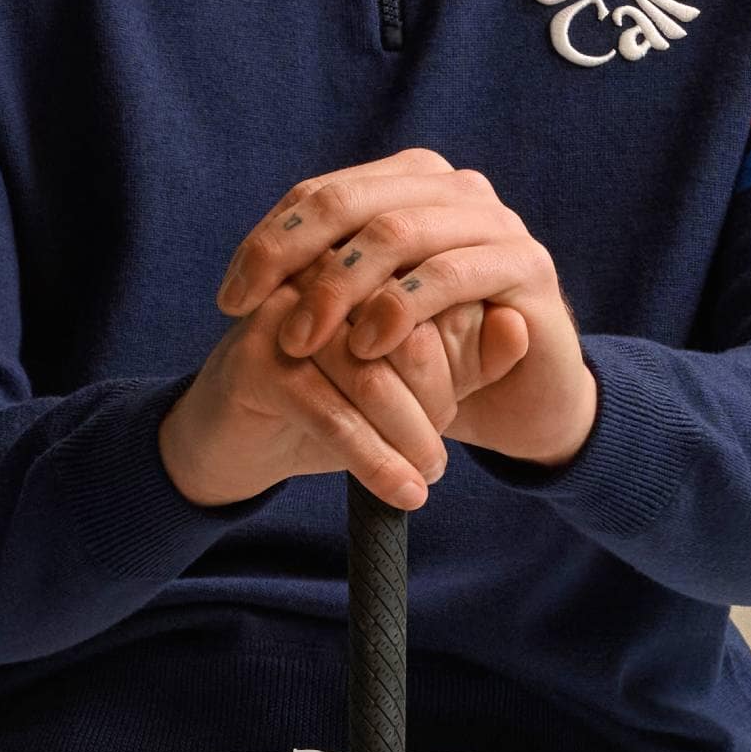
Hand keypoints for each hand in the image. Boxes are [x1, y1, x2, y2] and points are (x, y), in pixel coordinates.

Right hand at [158, 277, 516, 511]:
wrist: (231, 445)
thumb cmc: (325, 406)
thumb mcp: (405, 385)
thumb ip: (463, 357)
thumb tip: (518, 327)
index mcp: (361, 258)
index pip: (435, 295)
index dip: (458, 360)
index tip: (456, 414)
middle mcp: (320, 270)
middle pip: (408, 328)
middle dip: (435, 400)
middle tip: (438, 455)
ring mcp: (282, 310)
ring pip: (372, 373)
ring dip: (410, 436)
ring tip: (428, 477)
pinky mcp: (254, 360)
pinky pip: (333, 413)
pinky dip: (377, 461)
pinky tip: (404, 493)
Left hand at [216, 148, 597, 470]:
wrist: (519, 403)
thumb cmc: (432, 360)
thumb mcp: (364, 319)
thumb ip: (323, 284)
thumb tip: (247, 275)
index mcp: (408, 185)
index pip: (321, 194)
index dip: (269, 241)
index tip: (229, 298)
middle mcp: (452, 190)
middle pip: (351, 202)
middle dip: (291, 256)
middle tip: (252, 313)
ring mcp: (493, 220)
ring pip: (398, 231)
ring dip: (340, 286)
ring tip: (303, 339)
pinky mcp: (525, 264)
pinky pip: (452, 272)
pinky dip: (401, 306)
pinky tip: (367, 346)